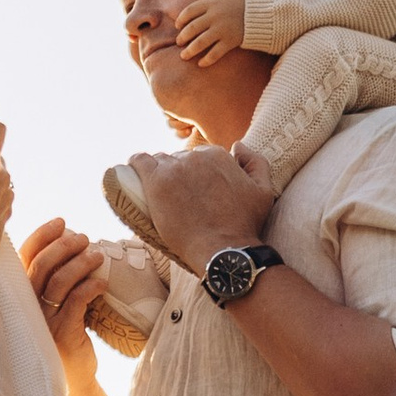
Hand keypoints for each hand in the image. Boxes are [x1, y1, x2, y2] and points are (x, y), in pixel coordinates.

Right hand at [20, 216, 108, 361]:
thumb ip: (54, 279)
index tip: (62, 222)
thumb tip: (71, 241)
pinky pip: (77, 302)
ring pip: (59, 281)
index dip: (41, 236)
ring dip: (81, 263)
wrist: (73, 378)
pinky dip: (91, 287)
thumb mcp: (53, 305)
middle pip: (41, 265)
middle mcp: (28, 307)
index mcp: (22, 295)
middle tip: (84, 238)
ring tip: (97, 255)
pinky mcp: (62, 334)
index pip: (25, 257)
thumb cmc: (65, 334)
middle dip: (64, 245)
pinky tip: (102, 283)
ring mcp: (44, 321)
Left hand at [120, 143, 276, 275]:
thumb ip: (256, 162)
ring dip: (158, 173)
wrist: (223, 250)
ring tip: (158, 194)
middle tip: (177, 199)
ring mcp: (175, 168)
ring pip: (159, 162)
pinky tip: (132, 173)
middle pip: (178, 159)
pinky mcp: (157, 181)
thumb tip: (238, 145)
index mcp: (219, 155)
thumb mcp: (264, 191)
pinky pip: (139, 162)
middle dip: (177, 175)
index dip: (195, 174)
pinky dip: (135, 164)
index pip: (199, 156)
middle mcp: (196, 156)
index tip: (193, 191)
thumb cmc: (244, 225)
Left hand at [172, 0, 248, 62]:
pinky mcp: (231, 41)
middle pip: (192, 28)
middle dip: (183, 37)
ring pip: (200, 42)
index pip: (190, 10)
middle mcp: (215, 17)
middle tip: (179, 42)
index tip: (178, 25)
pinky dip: (207, 59)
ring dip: (190, 50)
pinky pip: (215, 53)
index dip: (181, 19)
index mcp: (213, 3)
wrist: (266, 11)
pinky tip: (201, 63)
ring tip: (184, 56)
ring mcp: (222, 30)